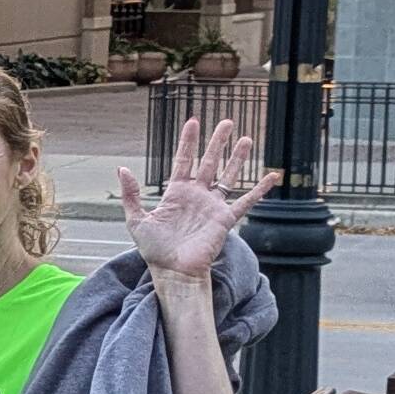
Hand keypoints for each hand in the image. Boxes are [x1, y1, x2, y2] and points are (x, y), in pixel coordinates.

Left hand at [122, 118, 272, 283]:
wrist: (173, 272)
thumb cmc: (154, 250)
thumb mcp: (136, 220)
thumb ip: (131, 194)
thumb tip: (122, 168)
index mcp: (176, 193)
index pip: (184, 160)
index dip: (189, 141)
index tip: (194, 121)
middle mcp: (197, 195)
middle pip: (209, 162)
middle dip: (218, 142)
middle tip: (227, 122)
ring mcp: (212, 206)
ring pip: (228, 175)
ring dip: (237, 158)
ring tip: (246, 138)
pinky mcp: (225, 219)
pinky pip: (246, 201)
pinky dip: (260, 189)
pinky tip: (272, 176)